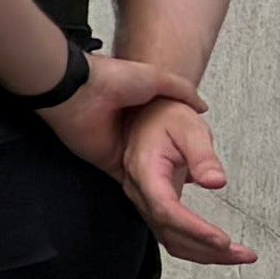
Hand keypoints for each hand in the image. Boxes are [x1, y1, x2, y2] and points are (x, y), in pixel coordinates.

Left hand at [33, 49, 204, 182]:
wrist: (77, 90)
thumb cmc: (111, 79)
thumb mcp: (157, 78)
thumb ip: (181, 91)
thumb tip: (202, 107)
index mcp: (144, 113)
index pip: (169, 136)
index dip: (186, 149)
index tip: (201, 161)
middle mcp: (132, 133)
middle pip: (159, 158)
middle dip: (176, 171)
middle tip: (196, 181)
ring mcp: (121, 150)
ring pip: (145, 174)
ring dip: (160, 183)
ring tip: (185, 195)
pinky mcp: (108, 163)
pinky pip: (128, 183)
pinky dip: (142, 193)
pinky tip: (160, 200)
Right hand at [111, 97, 255, 264]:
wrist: (146, 113)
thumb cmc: (164, 116)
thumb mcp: (189, 127)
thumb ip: (203, 156)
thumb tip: (217, 181)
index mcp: (145, 171)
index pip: (166, 209)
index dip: (194, 229)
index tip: (222, 240)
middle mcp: (140, 190)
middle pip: (169, 232)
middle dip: (206, 249)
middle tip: (243, 254)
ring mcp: (146, 200)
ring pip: (170, 239)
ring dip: (204, 253)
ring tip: (240, 255)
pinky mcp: (157, 204)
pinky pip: (172, 233)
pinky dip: (197, 246)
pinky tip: (219, 248)